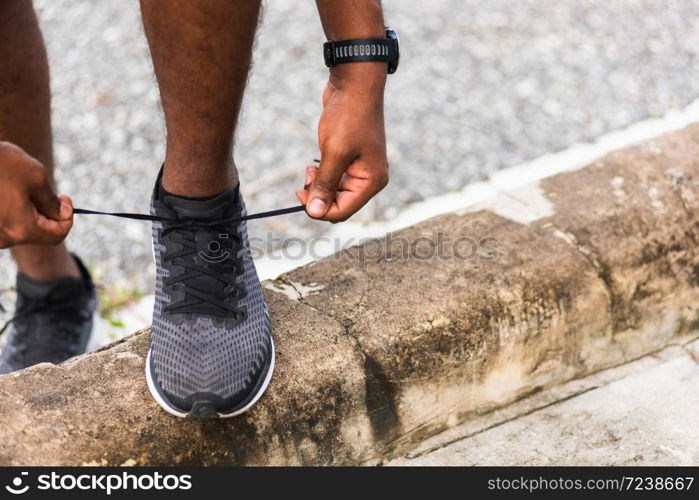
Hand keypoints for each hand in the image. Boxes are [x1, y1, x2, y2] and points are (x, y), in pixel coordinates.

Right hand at [0, 141, 72, 248]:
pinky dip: (11, 210)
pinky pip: (3, 224)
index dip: (67, 218)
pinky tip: (6, 190)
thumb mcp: (36, 177)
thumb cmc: (0, 163)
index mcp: (22, 229)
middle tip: (44, 189)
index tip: (64, 198)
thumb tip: (63, 214)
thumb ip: (52, 201)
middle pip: (38, 233)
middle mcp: (3, 238)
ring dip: (29, 211)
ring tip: (19, 186)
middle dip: (47, 213)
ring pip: (20, 228)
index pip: (57, 236)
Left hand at [297, 64, 388, 221]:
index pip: (343, 211)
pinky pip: (335, 179)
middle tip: (302, 183)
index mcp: (372, 181)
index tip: (300, 195)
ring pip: (336, 193)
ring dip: (319, 187)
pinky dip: (322, 177)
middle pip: (340, 205)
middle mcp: (369, 179)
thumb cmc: (349, 116)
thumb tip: (314, 212)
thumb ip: (324, 184)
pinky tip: (313, 166)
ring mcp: (361, 169)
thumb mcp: (334, 152)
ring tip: (308, 171)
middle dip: (319, 198)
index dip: (320, 209)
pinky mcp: (351, 160)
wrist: (354, 84)